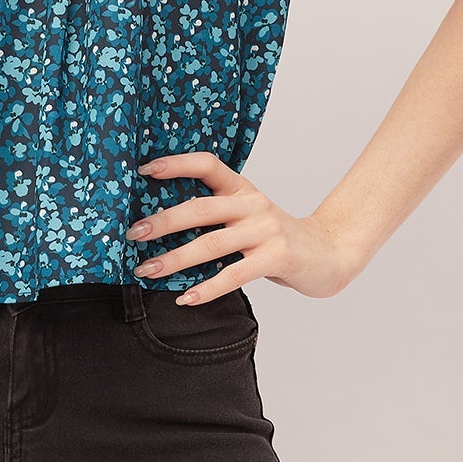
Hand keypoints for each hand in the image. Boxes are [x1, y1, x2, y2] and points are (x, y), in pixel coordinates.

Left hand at [129, 152, 359, 301]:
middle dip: (162, 221)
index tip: (144, 170)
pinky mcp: (277, 257)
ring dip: (175, 258)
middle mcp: (252, 204)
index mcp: (242, 189)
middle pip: (200, 207)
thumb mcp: (248, 216)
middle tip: (133, 233)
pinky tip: (187, 298)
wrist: (329, 253)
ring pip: (212, 243)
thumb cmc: (276, 239)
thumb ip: (217, 217)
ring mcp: (266, 230)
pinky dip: (208, 288)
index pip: (207, 164)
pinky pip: (235, 274)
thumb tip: (159, 228)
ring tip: (147, 270)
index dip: (176, 163)